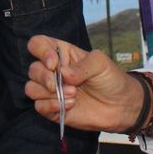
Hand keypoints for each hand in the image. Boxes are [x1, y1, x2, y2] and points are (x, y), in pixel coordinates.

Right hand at [25, 35, 139, 132]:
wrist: (122, 106)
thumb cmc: (111, 79)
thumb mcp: (101, 63)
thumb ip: (82, 65)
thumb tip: (63, 74)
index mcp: (62, 54)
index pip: (38, 45)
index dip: (41, 52)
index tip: (54, 64)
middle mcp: (53, 71)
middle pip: (32, 69)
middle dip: (44, 78)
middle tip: (64, 85)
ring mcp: (52, 91)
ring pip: (31, 88)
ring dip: (48, 93)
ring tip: (73, 96)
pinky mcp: (53, 108)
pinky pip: (38, 106)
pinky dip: (51, 106)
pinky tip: (70, 106)